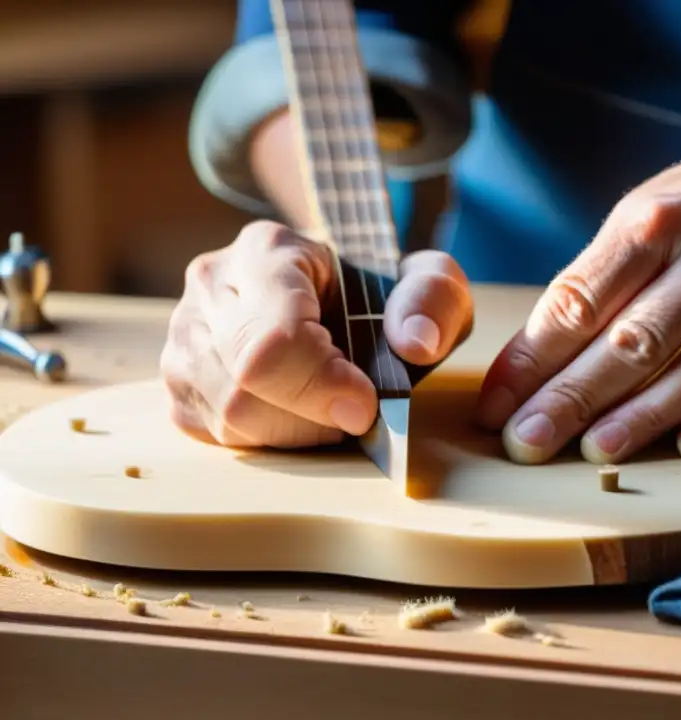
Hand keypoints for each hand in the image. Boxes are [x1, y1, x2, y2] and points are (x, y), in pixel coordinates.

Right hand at [161, 220, 472, 447]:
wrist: (335, 288)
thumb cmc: (378, 290)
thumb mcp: (426, 281)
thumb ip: (433, 299)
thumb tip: (415, 342)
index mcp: (267, 251)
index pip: (272, 343)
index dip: (321, 388)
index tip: (364, 404)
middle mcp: (210, 286)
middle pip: (241, 393)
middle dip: (310, 419)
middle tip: (352, 406)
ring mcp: (183, 333)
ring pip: (225, 419)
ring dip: (291, 432)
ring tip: (326, 405)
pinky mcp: (178, 378)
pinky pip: (212, 433)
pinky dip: (265, 438)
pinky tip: (295, 411)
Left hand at [475, 144, 680, 463]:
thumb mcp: (649, 212)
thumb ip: (596, 279)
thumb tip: (531, 361)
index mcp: (661, 221)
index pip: (580, 303)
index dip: (531, 363)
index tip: (496, 407)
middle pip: (633, 342)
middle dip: (570, 401)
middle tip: (526, 444)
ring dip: (642, 419)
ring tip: (593, 454)